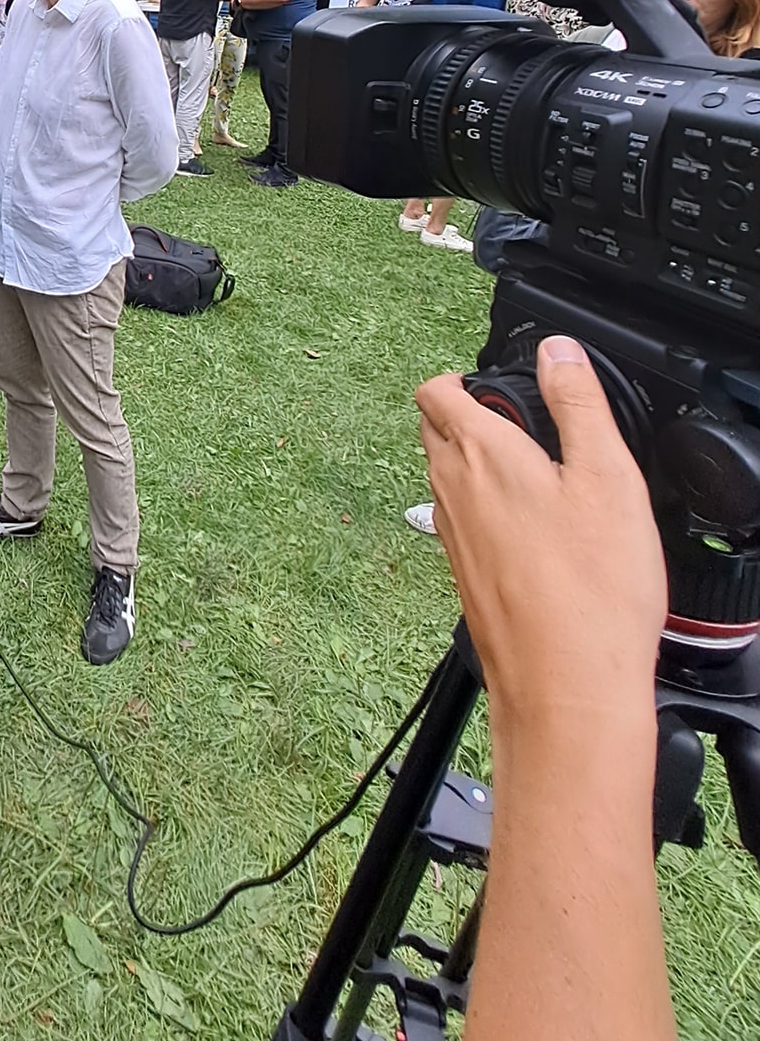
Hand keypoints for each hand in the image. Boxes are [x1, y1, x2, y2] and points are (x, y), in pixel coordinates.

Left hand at [416, 337, 664, 734]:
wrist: (567, 689)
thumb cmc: (588, 593)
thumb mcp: (606, 476)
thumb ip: (578, 402)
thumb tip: (557, 351)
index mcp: (478, 451)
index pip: (436, 388)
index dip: (463, 375)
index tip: (500, 383)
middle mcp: (449, 489)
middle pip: (433, 428)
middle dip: (465, 414)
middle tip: (519, 424)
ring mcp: (450, 534)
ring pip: (444, 475)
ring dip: (473, 462)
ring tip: (534, 475)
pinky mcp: (463, 573)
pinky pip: (458, 520)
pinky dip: (482, 509)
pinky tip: (530, 532)